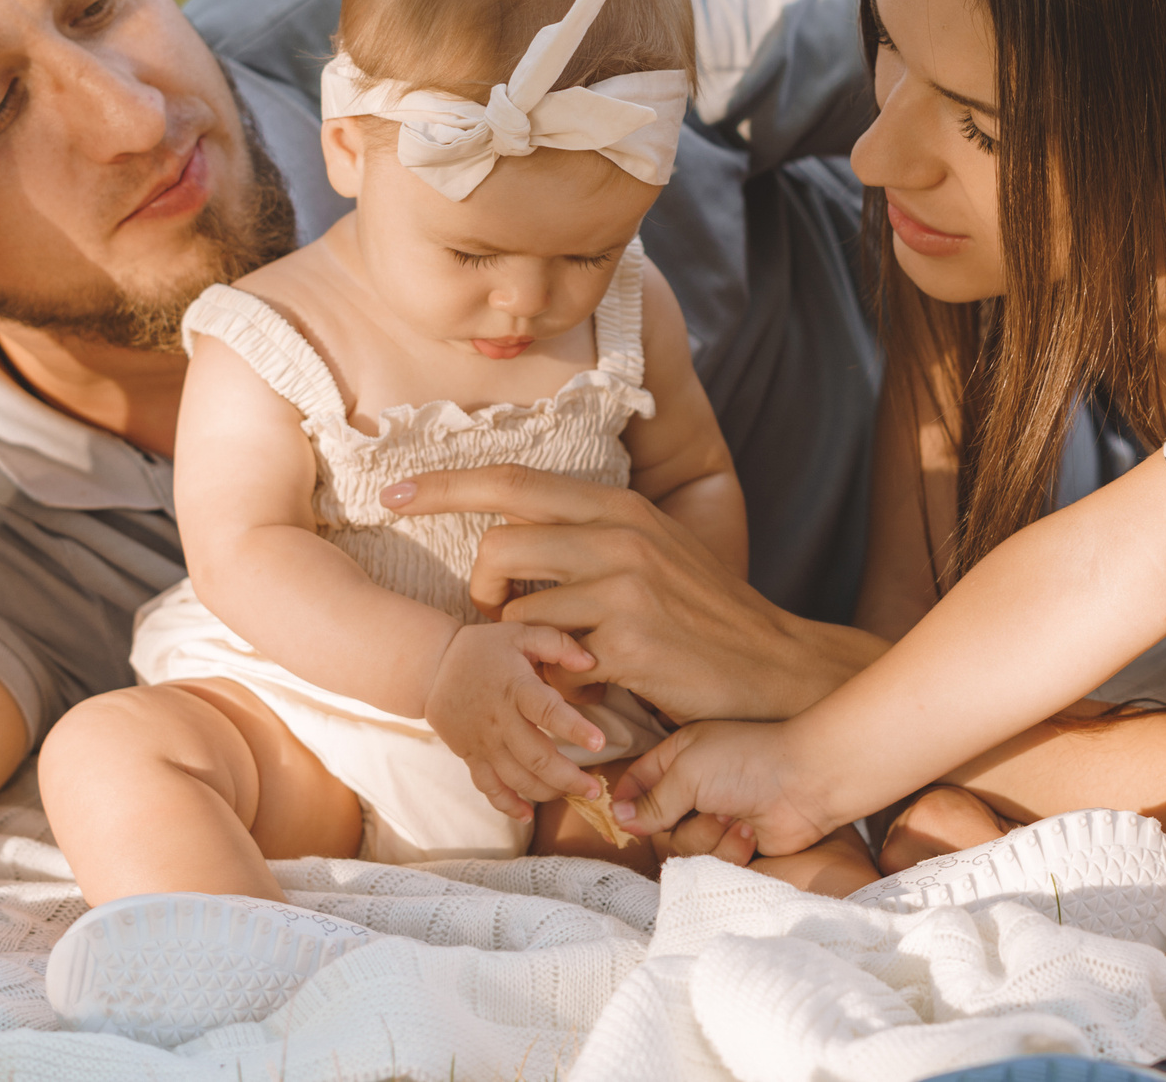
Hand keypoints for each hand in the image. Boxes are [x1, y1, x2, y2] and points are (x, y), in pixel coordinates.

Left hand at [381, 466, 860, 722]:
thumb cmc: (701, 616)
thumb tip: (516, 537)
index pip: (514, 481)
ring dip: (516, 637)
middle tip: (499, 613)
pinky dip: (550, 675)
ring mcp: (626, 588)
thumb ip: (589, 537)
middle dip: (480, 584)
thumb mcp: (652, 553)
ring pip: (520, 604)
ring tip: (548, 653)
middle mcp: (622, 536)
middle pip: (502, 541)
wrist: (773, 669)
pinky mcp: (630, 644)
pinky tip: (581, 683)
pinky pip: (550, 657)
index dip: (445, 485)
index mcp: (620, 507)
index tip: (392, 493)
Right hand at [424, 621, 607, 817]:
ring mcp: (483, 742)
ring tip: (575, 794)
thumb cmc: (485, 648)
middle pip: (536, 758)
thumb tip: (590, 662)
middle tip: (595, 789)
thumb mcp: (521, 632)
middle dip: (569, 778)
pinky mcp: (470, 756)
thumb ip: (558, 643)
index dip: (574, 729)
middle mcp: (499, 720)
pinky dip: (507, 805)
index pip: (547, 711)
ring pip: (516, 778)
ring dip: (547, 793)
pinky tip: (527, 815)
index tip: (600, 743)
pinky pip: (488, 787)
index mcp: (515, 687)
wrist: (434, 667)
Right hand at [609, 719, 834, 855]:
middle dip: (678, 822)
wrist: (804, 784)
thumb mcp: (688, 771)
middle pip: (656, 825)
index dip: (625, 801)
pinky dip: (731, 848)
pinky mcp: (733, 845)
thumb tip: (619, 820)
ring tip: (734, 815)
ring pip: (683, 848)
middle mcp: (694, 787)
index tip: (620, 818)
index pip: (637, 781)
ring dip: (708, 835)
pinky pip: (712, 862)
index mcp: (679, 757)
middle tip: (705, 806)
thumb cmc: (746, 761)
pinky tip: (750, 831)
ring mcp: (714, 817)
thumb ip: (652, 800)